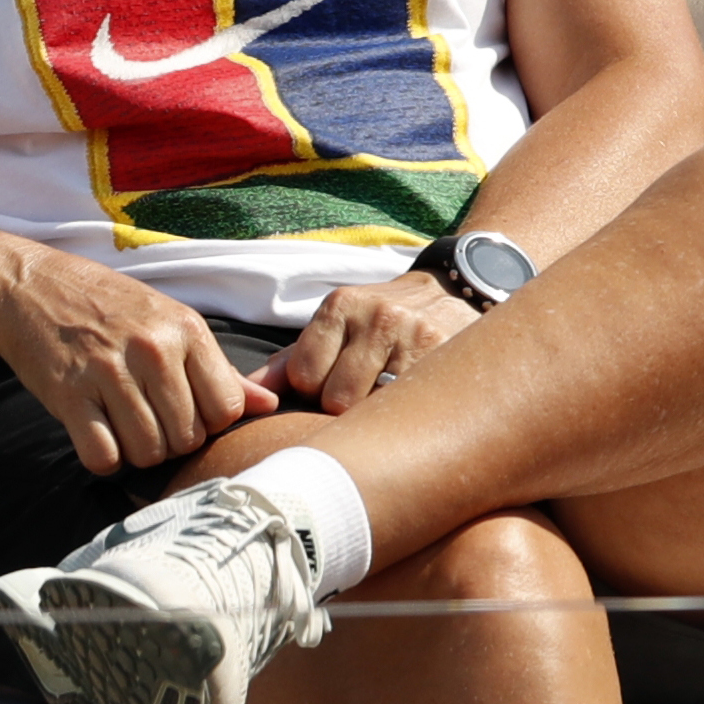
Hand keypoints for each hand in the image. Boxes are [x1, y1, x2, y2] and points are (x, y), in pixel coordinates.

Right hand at [0, 245, 276, 474]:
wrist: (30, 286)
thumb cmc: (108, 306)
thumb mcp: (169, 321)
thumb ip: (218, 368)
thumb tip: (268, 406)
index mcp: (185, 330)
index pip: (225, 410)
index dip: (208, 422)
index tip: (184, 411)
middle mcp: (152, 349)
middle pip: (187, 438)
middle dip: (170, 442)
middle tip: (147, 419)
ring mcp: (109, 371)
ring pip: (147, 452)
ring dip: (136, 452)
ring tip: (122, 425)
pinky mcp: (69, 394)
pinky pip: (103, 456)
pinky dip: (101, 458)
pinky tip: (95, 434)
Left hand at [254, 272, 478, 413]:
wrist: (453, 291)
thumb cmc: (380, 321)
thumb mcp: (336, 325)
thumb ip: (292, 360)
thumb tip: (249, 392)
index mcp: (340, 306)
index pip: (304, 376)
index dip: (314, 390)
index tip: (331, 382)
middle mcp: (376, 317)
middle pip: (335, 399)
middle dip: (343, 405)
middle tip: (363, 391)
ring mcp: (412, 336)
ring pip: (371, 408)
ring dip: (373, 412)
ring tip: (385, 394)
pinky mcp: (442, 356)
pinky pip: (404, 407)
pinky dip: (401, 411)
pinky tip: (408, 398)